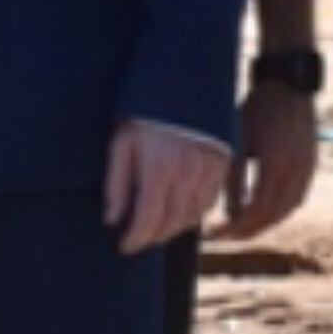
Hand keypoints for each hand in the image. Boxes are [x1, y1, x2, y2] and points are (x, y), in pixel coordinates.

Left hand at [102, 120, 228, 255]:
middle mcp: (185, 175)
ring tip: (156, 230)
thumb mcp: (121, 144)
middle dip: (152, 237)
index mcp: (158, 170)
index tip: (124, 247)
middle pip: (170, 223)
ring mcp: (206, 172)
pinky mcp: (220, 167)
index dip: (135, 239)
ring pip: (191, 218)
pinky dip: (193, 216)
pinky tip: (178, 215)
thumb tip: (112, 220)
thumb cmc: (145, 116)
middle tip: (138, 240)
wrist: (183, 86)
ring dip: (172, 230)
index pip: (147, 220)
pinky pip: (208, 203)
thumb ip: (116, 183)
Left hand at [214, 77, 316, 240]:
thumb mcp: (237, 141)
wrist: (288, 84)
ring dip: (264, 223)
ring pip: (287, 210)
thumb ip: (232, 178)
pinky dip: (278, 210)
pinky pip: (296, 198)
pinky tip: (262, 210)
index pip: (256, 211)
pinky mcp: (311, 165)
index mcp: (276, 165)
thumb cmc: (256, 109)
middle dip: (248, 230)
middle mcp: (296, 171)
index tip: (217, 233)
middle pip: (273, 216)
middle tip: (225, 235)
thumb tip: (227, 213)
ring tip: (241, 226)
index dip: (236, 227)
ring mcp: (307, 169)